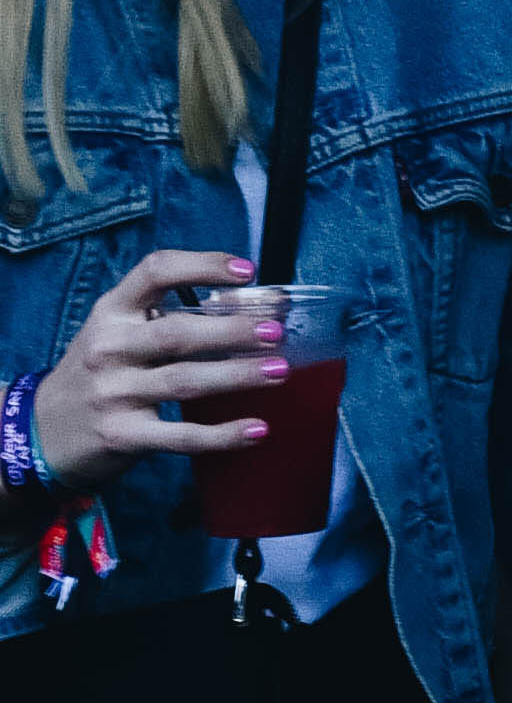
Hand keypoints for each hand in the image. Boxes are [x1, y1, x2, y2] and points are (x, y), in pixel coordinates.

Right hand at [28, 250, 281, 497]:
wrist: (41, 431)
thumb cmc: (97, 373)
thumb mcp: (114, 332)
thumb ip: (161, 317)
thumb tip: (243, 306)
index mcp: (112, 311)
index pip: (156, 272)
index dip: (203, 265)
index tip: (247, 270)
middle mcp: (109, 348)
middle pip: (177, 332)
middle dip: (232, 330)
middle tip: (276, 329)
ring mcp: (113, 394)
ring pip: (185, 381)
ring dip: (238, 376)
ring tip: (279, 369)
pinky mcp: (122, 436)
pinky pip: (181, 435)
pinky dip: (222, 434)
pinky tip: (257, 428)